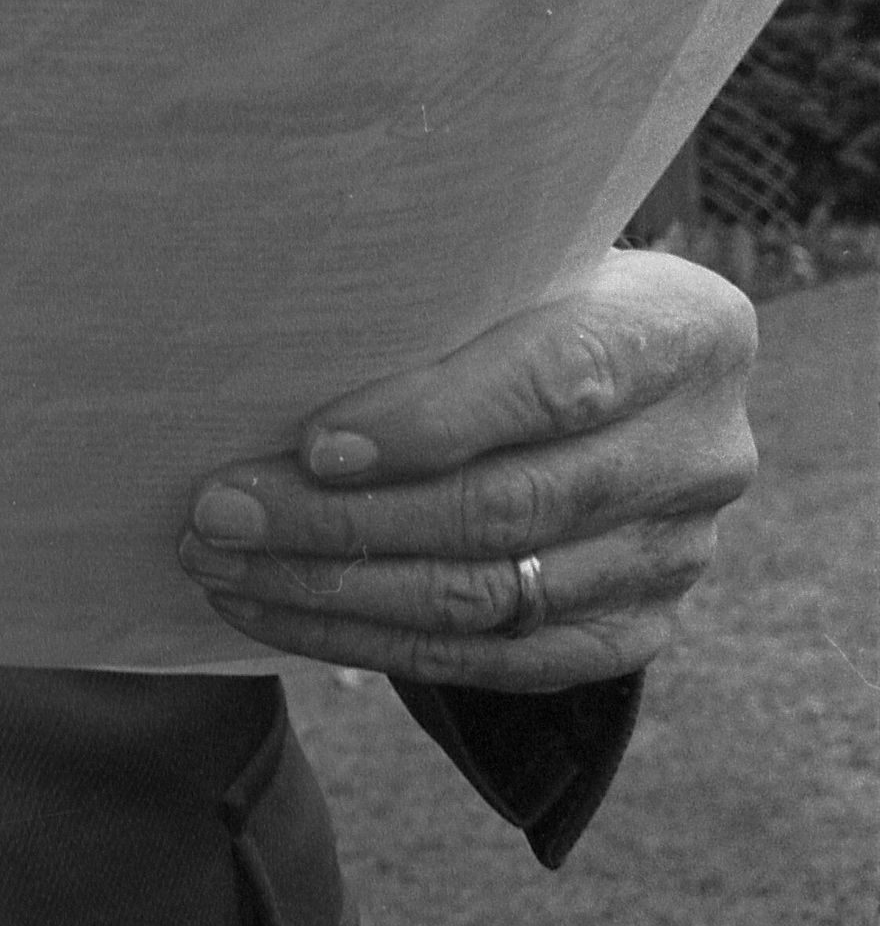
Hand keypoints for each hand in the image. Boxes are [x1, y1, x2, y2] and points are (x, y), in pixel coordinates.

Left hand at [176, 249, 757, 691]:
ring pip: (488, 598)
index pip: (560, 380)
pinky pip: (490, 662)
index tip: (314, 444)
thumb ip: (443, 295)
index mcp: (688, 331)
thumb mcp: (514, 263)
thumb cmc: (526, 293)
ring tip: (222, 563)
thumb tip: (274, 339)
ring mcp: (677, 557)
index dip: (435, 419)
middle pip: (509, 508)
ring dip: (336, 589)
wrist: (611, 375)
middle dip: (345, 520)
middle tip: (221, 511)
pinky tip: (276, 612)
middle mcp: (704, 453)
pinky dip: (370, 641)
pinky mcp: (634, 633)